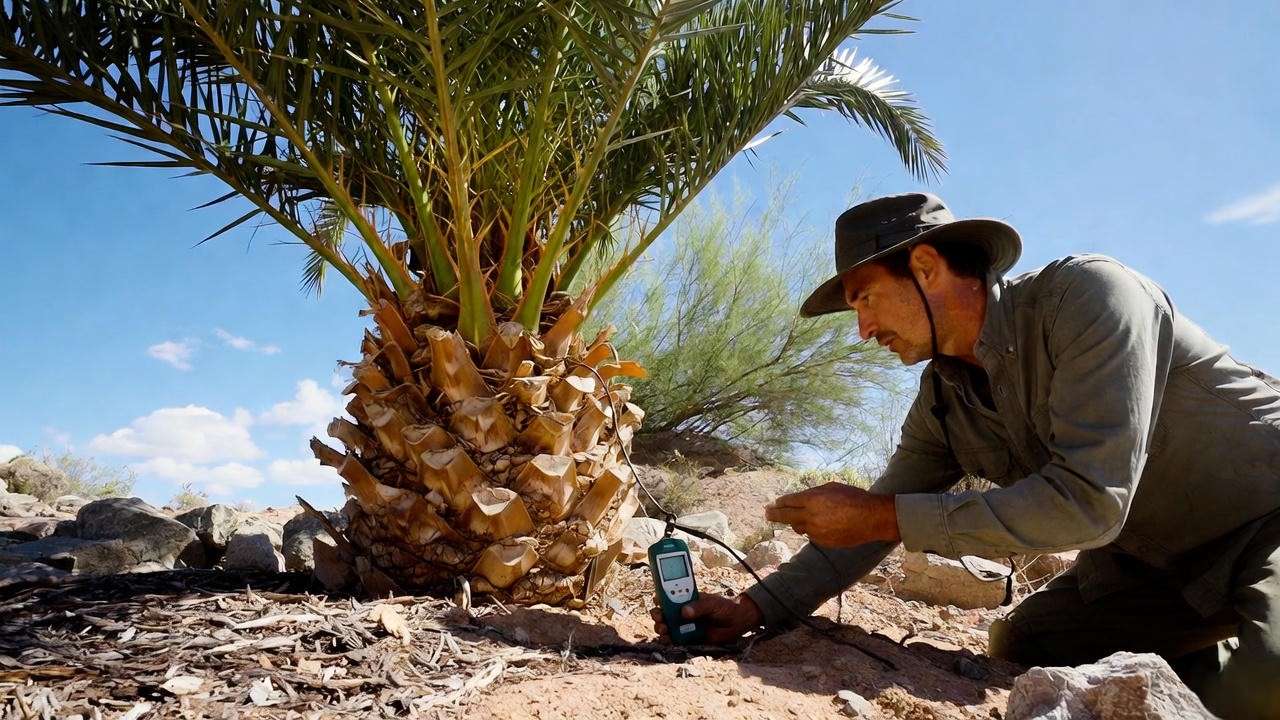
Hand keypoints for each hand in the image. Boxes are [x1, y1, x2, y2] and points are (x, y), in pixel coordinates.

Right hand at [649, 593, 762, 644]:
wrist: (737, 622)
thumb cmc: (725, 607)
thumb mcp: (712, 603)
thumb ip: (699, 607)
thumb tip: (684, 612)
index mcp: (687, 599)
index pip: (669, 596)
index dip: (661, 597)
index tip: (657, 599)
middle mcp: (683, 612)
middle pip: (664, 613)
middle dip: (658, 614)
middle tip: (659, 616)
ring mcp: (685, 625)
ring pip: (667, 626)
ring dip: (662, 627)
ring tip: (664, 629)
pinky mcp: (689, 638)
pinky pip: (675, 639)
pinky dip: (669, 640)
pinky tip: (668, 639)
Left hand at [764, 482, 899, 547]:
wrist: (871, 519)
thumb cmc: (854, 498)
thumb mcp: (832, 487)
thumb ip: (814, 494)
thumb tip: (802, 499)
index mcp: (811, 500)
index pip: (788, 502)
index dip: (779, 503)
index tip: (773, 504)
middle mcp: (810, 517)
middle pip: (786, 517)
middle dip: (774, 515)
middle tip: (767, 514)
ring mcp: (816, 531)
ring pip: (800, 527)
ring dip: (799, 522)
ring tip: (801, 518)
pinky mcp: (824, 542)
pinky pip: (813, 535)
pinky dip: (814, 530)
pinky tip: (826, 525)